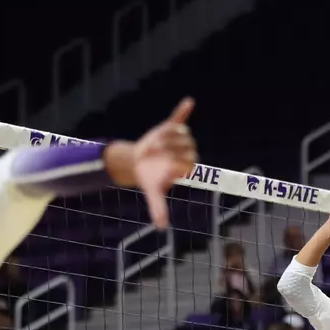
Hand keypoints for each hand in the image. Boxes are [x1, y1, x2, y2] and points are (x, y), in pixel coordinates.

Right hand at [106, 98, 196, 229]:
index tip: (165, 167)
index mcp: (187, 165)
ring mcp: (179, 137)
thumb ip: (159, 208)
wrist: (138, 162)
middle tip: (154, 154)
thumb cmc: (149, 178)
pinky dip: (183, 110)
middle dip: (169, 149)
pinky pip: (179, 117)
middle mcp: (187, 150)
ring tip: (153, 145)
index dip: (177, 162)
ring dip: (166, 136)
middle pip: (187, 145)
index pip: (191, 160)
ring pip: (179, 131)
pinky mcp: (170, 126)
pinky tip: (189, 102)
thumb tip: (161, 228)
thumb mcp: (153, 193)